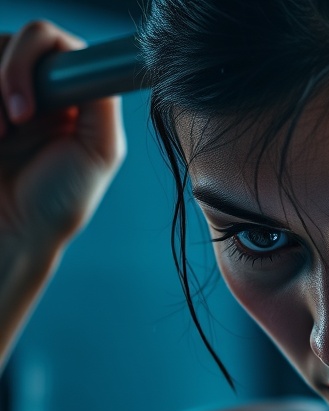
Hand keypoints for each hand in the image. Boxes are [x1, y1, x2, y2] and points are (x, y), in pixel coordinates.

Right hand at [0, 20, 125, 248]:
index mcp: (69, 93)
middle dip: (8, 76)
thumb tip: (95, 64)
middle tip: (15, 124)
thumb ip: (102, 102)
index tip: (29, 108)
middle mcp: (32, 86)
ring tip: (0, 138)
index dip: (34, 60)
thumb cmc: (57, 202)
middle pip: (13, 39)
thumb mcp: (99, 152)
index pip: (52, 41)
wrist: (9, 235)